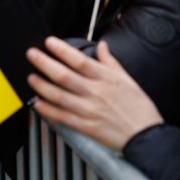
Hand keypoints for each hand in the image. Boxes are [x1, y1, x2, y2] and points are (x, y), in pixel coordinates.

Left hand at [26, 38, 163, 151]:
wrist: (147, 137)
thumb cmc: (140, 109)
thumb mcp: (129, 80)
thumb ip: (111, 62)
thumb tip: (102, 45)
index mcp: (107, 80)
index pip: (80, 61)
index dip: (62, 50)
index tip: (49, 42)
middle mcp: (96, 94)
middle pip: (65, 76)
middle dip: (45, 63)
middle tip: (31, 54)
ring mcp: (89, 111)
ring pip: (60, 96)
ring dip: (42, 86)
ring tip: (31, 77)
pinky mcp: (86, 127)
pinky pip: (62, 117)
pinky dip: (48, 110)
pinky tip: (38, 103)